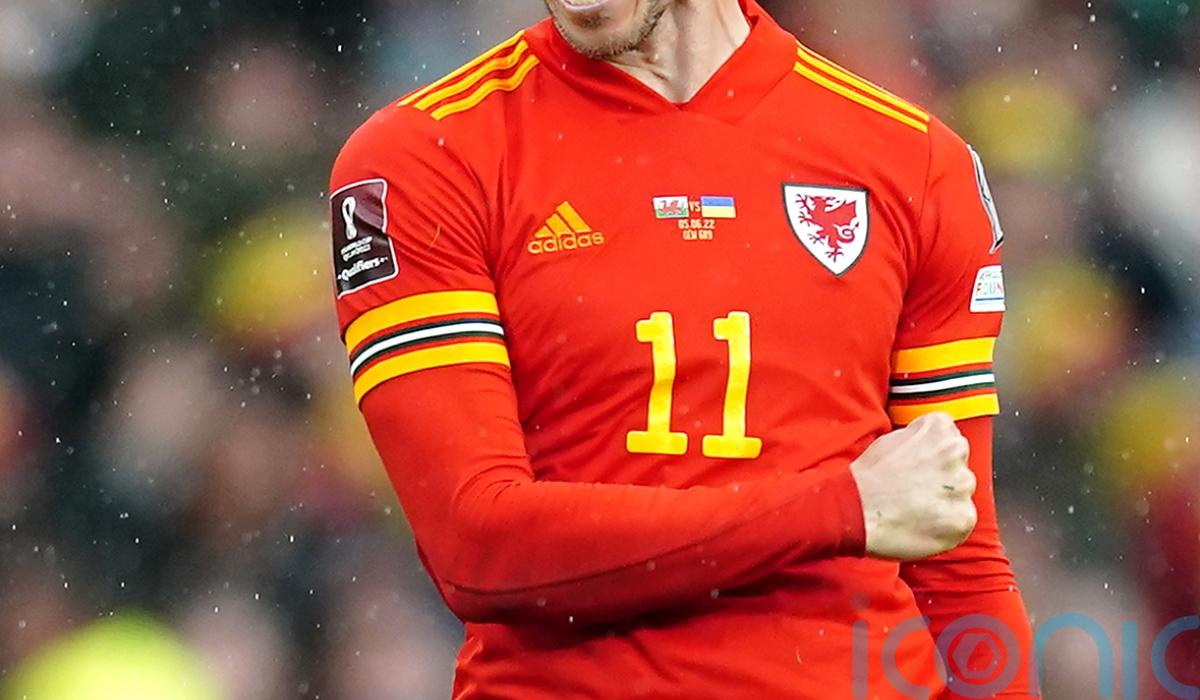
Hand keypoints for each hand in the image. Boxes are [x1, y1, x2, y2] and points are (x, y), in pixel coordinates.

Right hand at [850, 412, 976, 560]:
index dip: (931, 455)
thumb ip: (918, 438)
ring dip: (945, 501)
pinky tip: (921, 523)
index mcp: (939, 428)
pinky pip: (961, 521)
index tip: (918, 466)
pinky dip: (946, 526)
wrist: (856, 510)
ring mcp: (962, 485)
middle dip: (942, 478)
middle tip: (915, 490)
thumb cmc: (867, 478)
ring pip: (961, 494)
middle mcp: (956, 451)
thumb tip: (927, 446)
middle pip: (958, 466)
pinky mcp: (963, 517)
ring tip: (915, 508)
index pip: (949, 438)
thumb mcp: (890, 439)